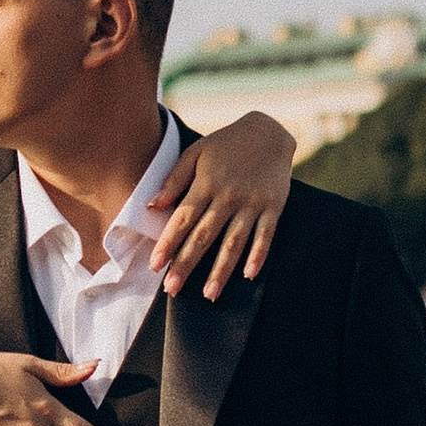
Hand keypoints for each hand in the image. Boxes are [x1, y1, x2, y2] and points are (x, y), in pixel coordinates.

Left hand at [148, 110, 296, 299]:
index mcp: (206, 183)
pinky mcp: (273, 207)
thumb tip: (152, 206)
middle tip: (173, 289)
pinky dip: (258, 255)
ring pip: (234, 241)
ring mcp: (252, 203)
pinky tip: (248, 275)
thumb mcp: (195, 153)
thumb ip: (174, 180)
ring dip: (221, 270)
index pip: (183, 219)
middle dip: (187, 264)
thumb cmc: (226, 144)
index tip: (155, 266)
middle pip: (204, 235)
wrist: (269, 131)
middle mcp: (228, 196)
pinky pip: (266, 235)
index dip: (168, 243)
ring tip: (209, 294)